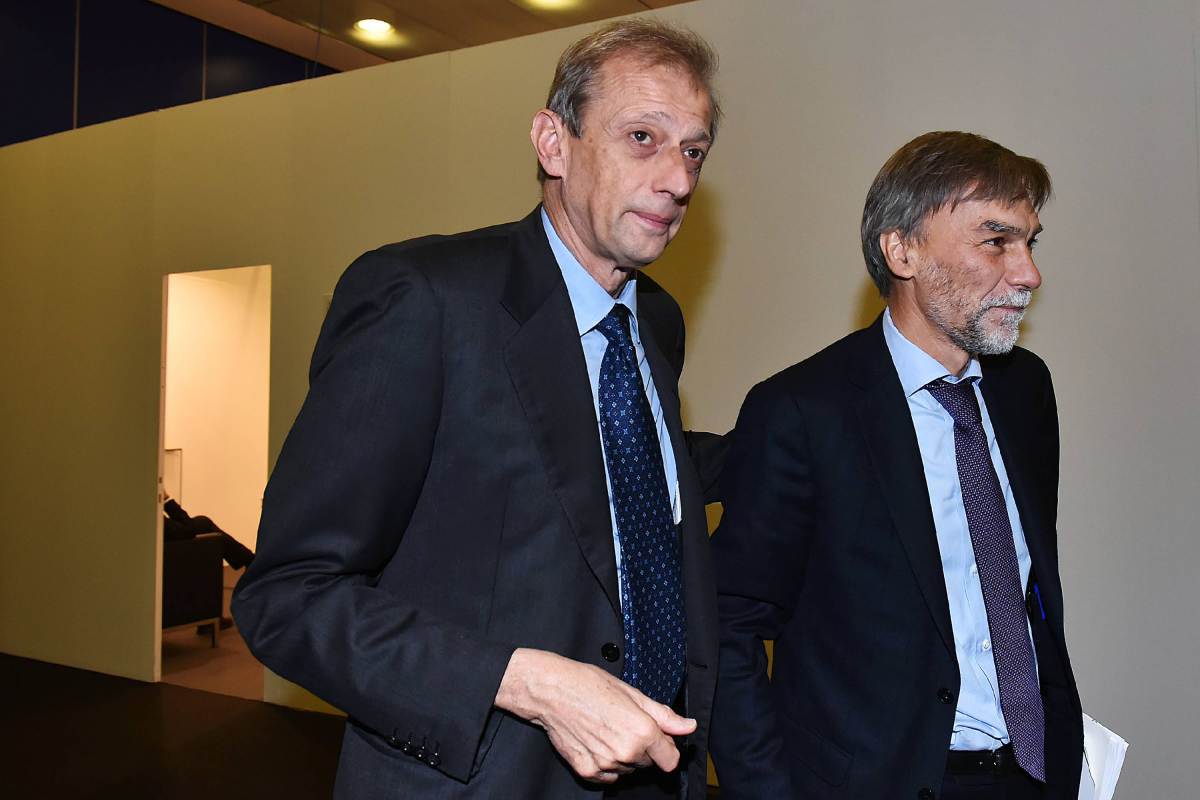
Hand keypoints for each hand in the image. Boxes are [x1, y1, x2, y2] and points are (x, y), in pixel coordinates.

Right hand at [494, 648, 695, 782]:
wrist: (551, 692)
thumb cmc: (590, 685)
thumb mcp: (632, 693)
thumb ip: (664, 715)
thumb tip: (688, 726)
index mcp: (642, 732)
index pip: (671, 759)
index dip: (666, 747)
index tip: (657, 737)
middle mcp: (626, 752)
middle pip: (649, 763)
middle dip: (643, 748)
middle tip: (624, 723)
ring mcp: (606, 765)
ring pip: (628, 769)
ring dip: (624, 755)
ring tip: (606, 729)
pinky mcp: (587, 771)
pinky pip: (608, 776)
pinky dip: (606, 763)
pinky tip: (596, 741)